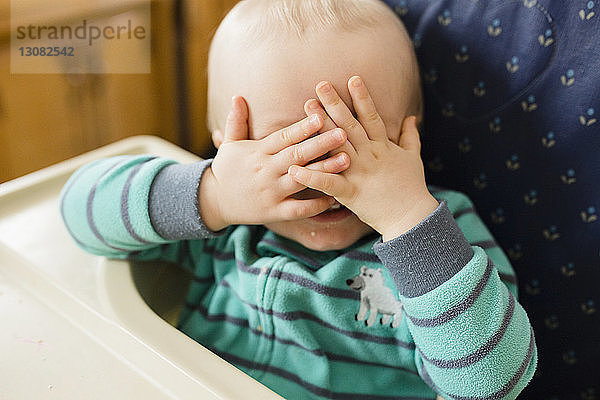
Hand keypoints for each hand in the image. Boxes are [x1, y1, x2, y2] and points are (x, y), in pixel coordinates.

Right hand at [199, 96, 350, 230]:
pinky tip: (334, 197)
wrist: (215, 202)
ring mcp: (271, 192)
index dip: (302, 127)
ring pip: (301, 180)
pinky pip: (299, 209)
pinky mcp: (274, 212)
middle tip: (343, 133)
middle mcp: (266, 171)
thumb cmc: (227, 170)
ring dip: (324, 170)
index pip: (283, 137)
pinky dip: (316, 205)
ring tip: (346, 160)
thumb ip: (236, 121)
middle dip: (321, 144)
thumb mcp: (229, 144)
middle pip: (297, 155)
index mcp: (258, 152)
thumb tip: (237, 96)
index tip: (320, 115)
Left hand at [288, 77, 437, 240]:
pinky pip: (328, 183)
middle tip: (320, 85)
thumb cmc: (412, 188)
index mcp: (383, 147)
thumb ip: (409, 136)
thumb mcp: (413, 158)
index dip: (362, 98)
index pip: (371, 117)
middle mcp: (370, 156)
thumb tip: (411, 117)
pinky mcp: (350, 193)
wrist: (412, 218)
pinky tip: (294, 168)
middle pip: (350, 126)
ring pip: (337, 147)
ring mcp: (359, 174)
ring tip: (306, 111)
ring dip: (321, 128)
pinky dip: (311, 176)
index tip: (352, 78)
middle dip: (335, 104)